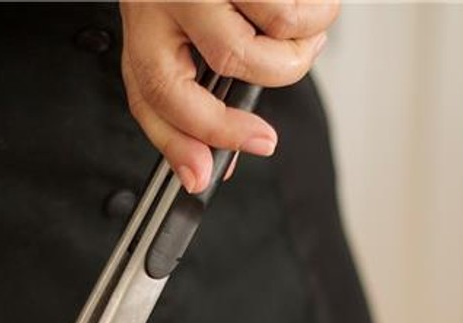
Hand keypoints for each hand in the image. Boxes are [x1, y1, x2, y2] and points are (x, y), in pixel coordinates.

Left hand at [119, 1, 336, 191]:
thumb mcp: (180, 37)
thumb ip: (193, 100)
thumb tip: (211, 165)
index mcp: (145, 26)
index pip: (155, 94)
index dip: (194, 139)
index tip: (224, 166)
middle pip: (230, 61)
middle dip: (279, 76)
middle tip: (288, 80)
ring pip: (275, 31)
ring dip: (305, 41)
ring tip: (305, 24)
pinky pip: (298, 4)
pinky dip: (318, 10)